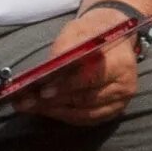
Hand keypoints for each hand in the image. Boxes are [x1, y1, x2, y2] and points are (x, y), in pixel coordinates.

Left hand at [12, 6, 145, 127]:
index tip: (43, 91)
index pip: (91, 78)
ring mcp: (120, 102)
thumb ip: (64, 49)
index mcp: (120, 63)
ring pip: (84, 113)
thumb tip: (45, 71)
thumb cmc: (93, 33)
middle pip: (85, 100)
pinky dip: (64, 116)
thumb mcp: (78, 31)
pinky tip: (45, 110)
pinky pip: (86, 119)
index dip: (67, 86)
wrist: (115, 39)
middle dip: (53, 102)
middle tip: (26, 102)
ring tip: (30, 106)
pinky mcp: (112, 112)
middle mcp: (124, 86)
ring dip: (55, 111)